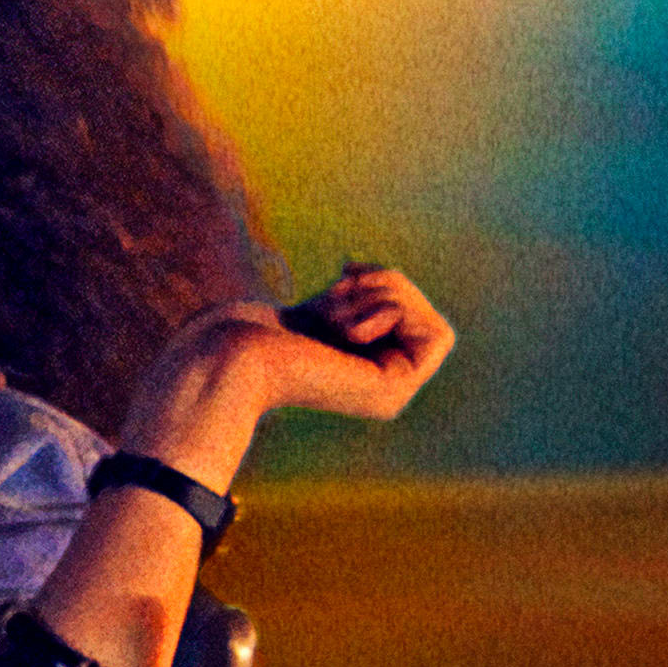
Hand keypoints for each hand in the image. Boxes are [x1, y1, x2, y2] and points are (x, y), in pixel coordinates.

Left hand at [246, 261, 455, 418]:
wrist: (232, 356)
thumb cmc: (260, 331)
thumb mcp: (318, 304)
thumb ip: (348, 296)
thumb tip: (354, 270)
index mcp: (370, 373)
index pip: (415, 316)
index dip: (389, 282)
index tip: (347, 272)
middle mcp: (386, 390)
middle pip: (427, 315)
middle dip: (384, 284)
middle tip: (340, 287)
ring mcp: (392, 396)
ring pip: (431, 321)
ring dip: (376, 298)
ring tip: (330, 314)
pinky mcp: (393, 391)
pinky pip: (434, 335)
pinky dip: (389, 312)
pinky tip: (346, 329)